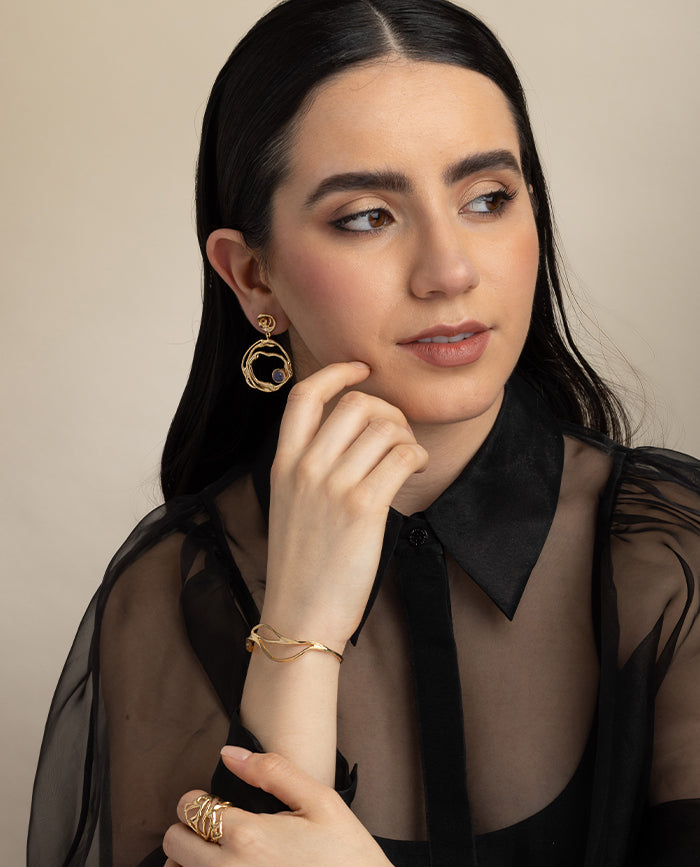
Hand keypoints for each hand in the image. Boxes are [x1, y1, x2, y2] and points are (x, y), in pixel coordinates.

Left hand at [162, 746, 391, 866]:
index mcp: (248, 835)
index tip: (216, 803)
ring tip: (218, 854)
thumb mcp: (320, 802)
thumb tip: (229, 753)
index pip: (190, 807)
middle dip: (189, 828)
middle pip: (174, 841)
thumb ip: (272, 771)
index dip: (198, 799)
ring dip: (190, 860)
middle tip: (215, 827)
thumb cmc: (346, 855)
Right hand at [263, 361, 427, 647]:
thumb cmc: (301, 565)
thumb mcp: (289, 506)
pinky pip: (402, 455)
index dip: (336, 373)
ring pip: (385, 427)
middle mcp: (304, 467)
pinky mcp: (363, 507)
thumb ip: (309, 467)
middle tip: (397, 437)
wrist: (300, 616)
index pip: (304, 395)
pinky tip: (410, 474)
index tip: (361, 370)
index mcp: (283, 464)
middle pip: (356, 403)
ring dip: (406, 437)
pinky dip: (416, 457)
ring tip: (405, 462)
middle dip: (388, 411)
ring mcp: (332, 486)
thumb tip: (356, 436)